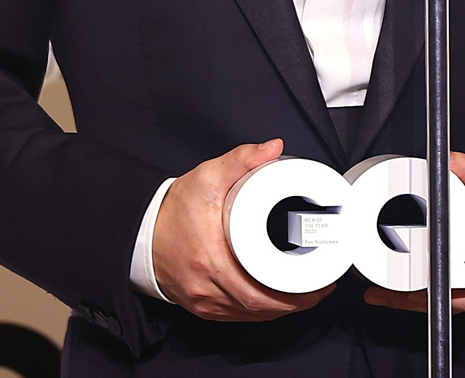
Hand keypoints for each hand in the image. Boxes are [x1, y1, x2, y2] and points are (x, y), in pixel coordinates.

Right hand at [153, 138, 336, 320]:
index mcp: (211, 260)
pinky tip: (277, 302)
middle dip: (295, 303)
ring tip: (306, 294)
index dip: (292, 296)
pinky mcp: (201, 306)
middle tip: (320, 288)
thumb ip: (242, 159)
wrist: (144, 228)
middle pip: (259, 309)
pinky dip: (260, 312)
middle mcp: (206, 288)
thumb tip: (274, 149)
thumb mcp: (208, 176)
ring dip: (280, 309)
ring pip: (250, 316)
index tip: (317, 285)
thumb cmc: (176, 207)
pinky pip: (236, 316)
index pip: (258, 293)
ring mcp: (202, 301)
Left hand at [364, 151, 464, 314]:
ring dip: (428, 302)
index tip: (411, 288)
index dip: (440, 295)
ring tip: (392, 292)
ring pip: (461, 307)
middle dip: (419, 301)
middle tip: (383, 291)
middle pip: (459, 306)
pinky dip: (443, 297)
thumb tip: (446, 161)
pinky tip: (420, 288)